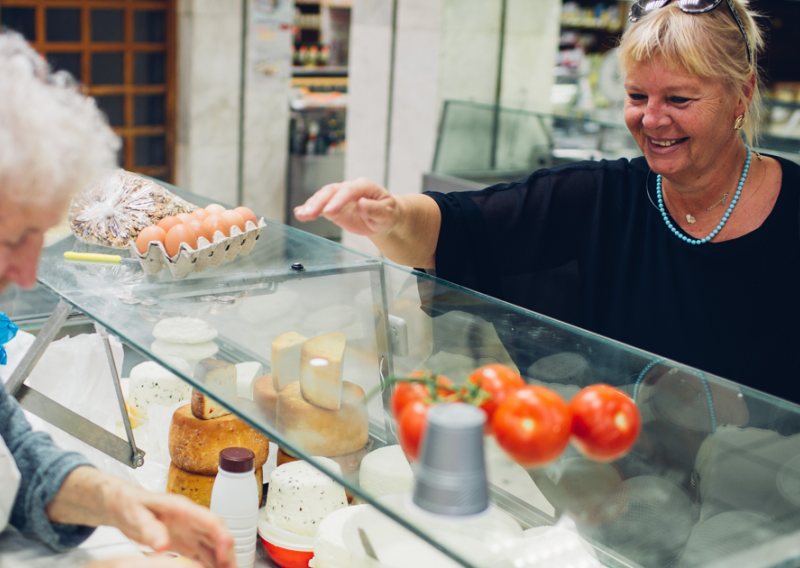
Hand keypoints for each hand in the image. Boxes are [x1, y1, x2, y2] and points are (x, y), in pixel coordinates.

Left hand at [102, 485, 234, 567]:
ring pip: (213, 547)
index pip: (210, 520)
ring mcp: (190, 532)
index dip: (222, 535)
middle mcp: (192, 520)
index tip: (226, 551)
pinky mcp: (185, 543)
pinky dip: (210, 564)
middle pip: (218, 536)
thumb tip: (162, 545)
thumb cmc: (130, 504)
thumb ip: (150, 529)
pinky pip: (203, 555)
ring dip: (222, 561)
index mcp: (183, 509)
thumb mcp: (136, 515)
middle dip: (228, 553)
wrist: (123, 505)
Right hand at [294, 177, 400, 235]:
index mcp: (364, 186)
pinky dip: (309, 209)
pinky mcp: (333, 206)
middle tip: (310, 214)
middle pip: (331, 191)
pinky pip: (320, 206)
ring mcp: (339, 197)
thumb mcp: (387, 213)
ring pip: (323, 197)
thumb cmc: (388, 213)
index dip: (338, 200)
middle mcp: (349, 188)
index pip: (349, 190)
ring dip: (311, 205)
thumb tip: (362, 204)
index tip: (330, 212)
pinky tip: (300, 214)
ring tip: (302, 215)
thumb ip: (376, 209)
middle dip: (320, 202)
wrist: (384, 217)